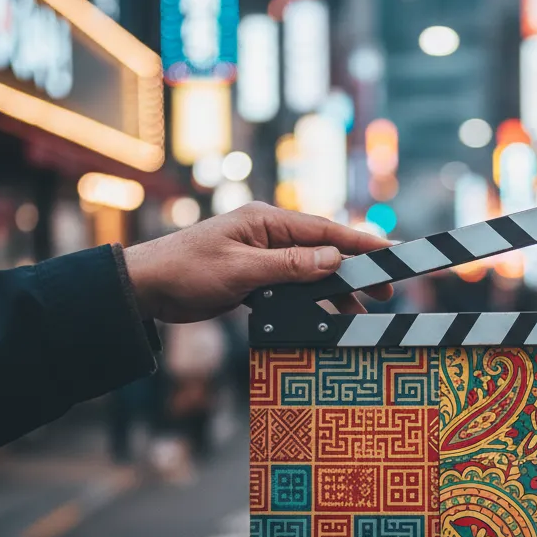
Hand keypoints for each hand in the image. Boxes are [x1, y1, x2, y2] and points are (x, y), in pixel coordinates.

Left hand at [123, 202, 392, 322]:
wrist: (145, 288)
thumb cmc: (186, 270)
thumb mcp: (241, 270)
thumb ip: (290, 265)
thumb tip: (334, 259)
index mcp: (266, 221)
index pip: (324, 230)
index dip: (360, 241)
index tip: (391, 252)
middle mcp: (268, 235)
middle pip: (324, 250)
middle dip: (356, 270)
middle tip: (386, 290)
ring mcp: (262, 256)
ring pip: (311, 272)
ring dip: (335, 290)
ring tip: (361, 311)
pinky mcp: (254, 277)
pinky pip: (293, 286)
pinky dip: (311, 300)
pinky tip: (327, 315)